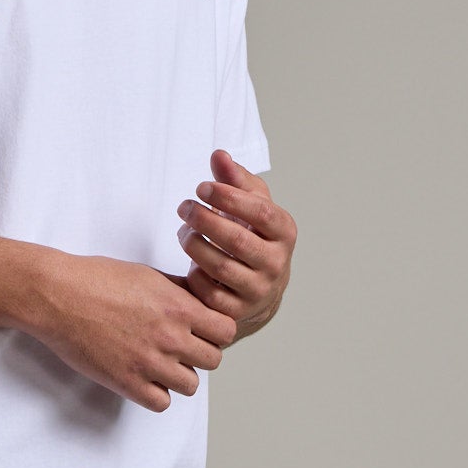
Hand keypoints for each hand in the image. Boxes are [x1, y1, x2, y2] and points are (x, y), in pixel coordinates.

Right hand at [24, 251, 238, 410]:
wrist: (58, 296)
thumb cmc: (97, 279)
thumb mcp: (148, 275)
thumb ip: (179, 291)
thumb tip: (199, 300)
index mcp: (179, 308)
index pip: (226, 331)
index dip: (216, 331)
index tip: (201, 330)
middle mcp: (170, 337)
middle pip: (213, 360)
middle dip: (199, 354)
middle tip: (179, 347)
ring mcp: (149, 362)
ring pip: (190, 385)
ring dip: (179, 376)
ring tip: (160, 364)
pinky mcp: (127, 382)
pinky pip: (161, 403)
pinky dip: (156, 394)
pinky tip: (144, 379)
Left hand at [176, 149, 295, 335]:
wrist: (261, 288)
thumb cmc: (254, 236)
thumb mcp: (251, 205)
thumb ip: (235, 179)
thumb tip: (219, 155)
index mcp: (284, 232)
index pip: (260, 211)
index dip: (228, 197)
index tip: (201, 187)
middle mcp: (277, 263)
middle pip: (236, 239)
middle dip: (204, 220)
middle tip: (183, 206)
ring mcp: (258, 290)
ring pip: (220, 266)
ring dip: (194, 244)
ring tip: (184, 231)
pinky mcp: (238, 311)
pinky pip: (209, 292)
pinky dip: (195, 274)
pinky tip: (191, 261)